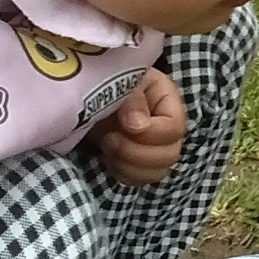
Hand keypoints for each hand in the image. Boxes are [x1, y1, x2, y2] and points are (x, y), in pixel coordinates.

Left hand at [91, 68, 185, 184]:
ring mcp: (154, 147)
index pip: (174, 128)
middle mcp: (166, 127)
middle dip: (136, 152)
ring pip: (157, 172)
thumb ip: (132, 99)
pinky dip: (122, 172)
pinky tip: (107, 157)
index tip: (124, 126)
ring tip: (107, 146)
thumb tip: (138, 126)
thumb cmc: (104, 79)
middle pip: (170, 155)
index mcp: (167, 101)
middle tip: (110, 138)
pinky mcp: (137, 162)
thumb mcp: (120, 81)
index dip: (152, 133)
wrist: (83, 94)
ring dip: (128, 165)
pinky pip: (139, 179)